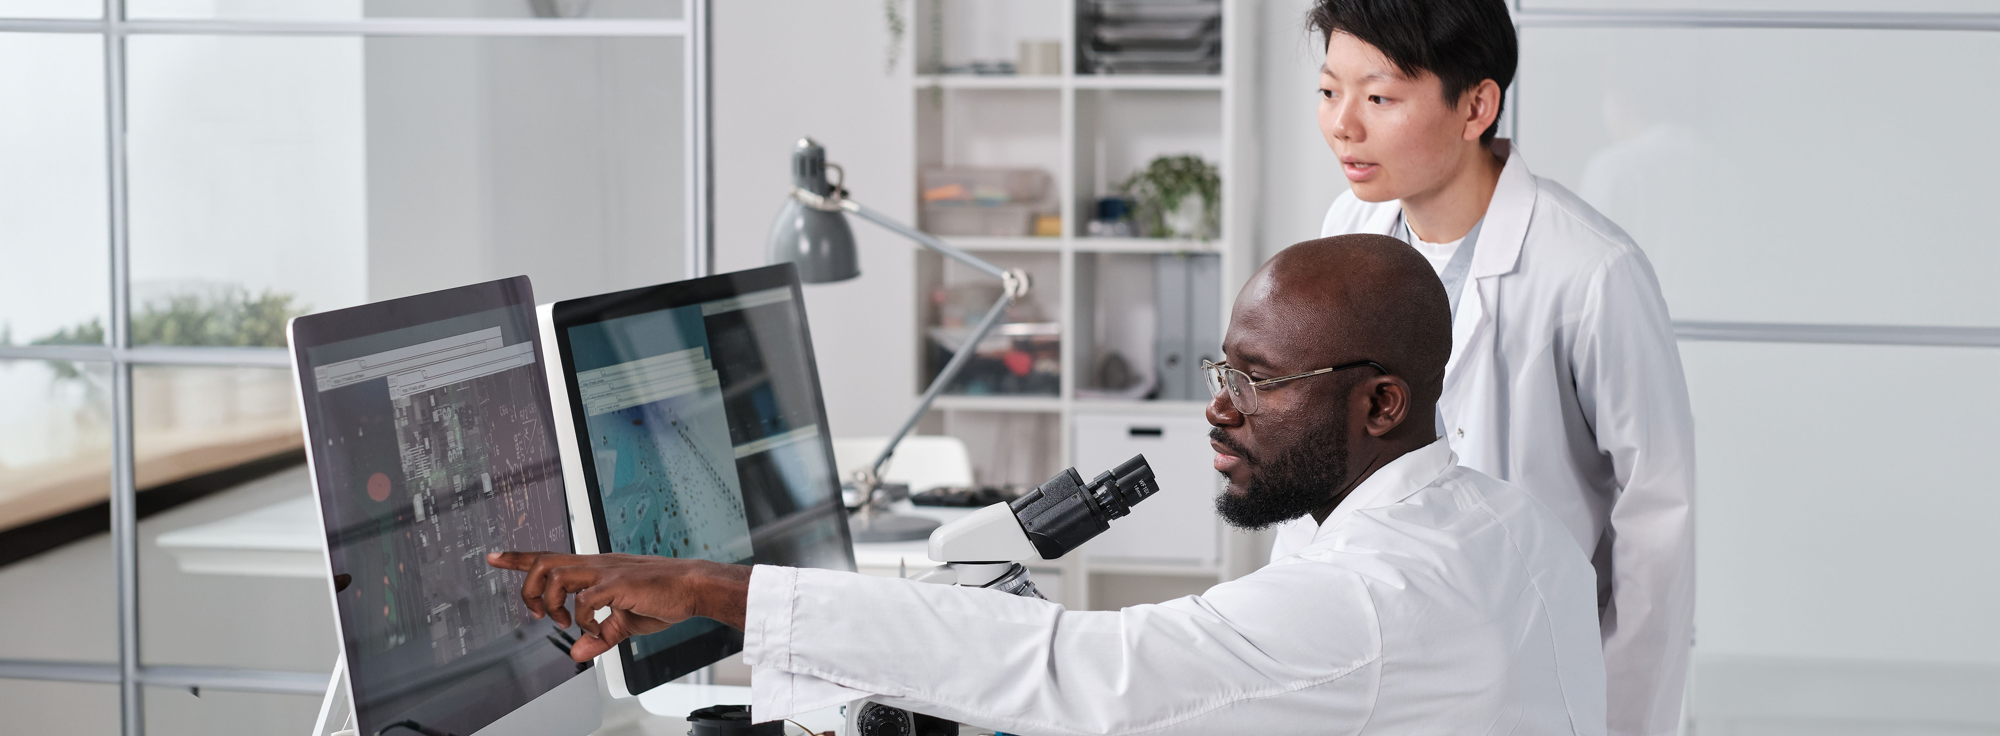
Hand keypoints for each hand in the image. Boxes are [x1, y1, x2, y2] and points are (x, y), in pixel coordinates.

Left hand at [486, 552, 752, 661]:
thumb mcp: (624, 623)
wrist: (693, 587)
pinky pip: (585, 600)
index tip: (494, 556)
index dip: (519, 558)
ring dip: (552, 603)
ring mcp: (605, 571)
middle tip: (533, 613)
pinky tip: (595, 629)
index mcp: (595, 568)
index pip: (549, 557)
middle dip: (527, 586)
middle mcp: (596, 564)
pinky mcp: (617, 583)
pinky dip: (583, 619)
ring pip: (556, 576)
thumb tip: (576, 652)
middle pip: (544, 562)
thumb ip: (598, 636)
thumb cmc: (663, 598)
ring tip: (564, 621)